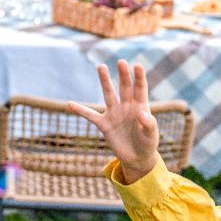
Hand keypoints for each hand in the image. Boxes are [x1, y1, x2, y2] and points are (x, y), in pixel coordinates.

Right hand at [68, 60, 159, 181]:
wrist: (137, 158)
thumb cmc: (147, 144)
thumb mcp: (151, 135)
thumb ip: (148, 123)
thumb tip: (141, 112)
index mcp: (141, 107)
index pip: (140, 89)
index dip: (139, 78)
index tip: (137, 65)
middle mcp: (127, 107)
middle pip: (124, 87)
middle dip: (123, 75)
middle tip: (121, 62)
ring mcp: (114, 114)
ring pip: (108, 94)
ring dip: (105, 81)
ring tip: (101, 66)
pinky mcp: (104, 124)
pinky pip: (90, 116)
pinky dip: (80, 110)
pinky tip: (69, 104)